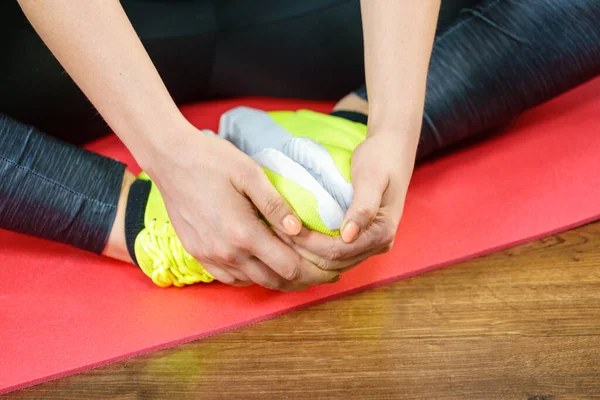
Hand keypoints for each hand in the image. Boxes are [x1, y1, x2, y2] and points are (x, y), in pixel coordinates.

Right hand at [143, 122, 339, 290]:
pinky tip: (261, 267)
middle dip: (301, 281)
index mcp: (243, 233)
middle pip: (273, 281)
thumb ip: (275, 204)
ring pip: (252, 282)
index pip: (288, 267)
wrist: (169, 158)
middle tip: (320, 274)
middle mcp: (226, 252)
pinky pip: (230, 278)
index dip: (313, 273)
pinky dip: (251, 277)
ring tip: (296, 272)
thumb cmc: (211, 160)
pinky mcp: (197, 253)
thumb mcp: (250, 173)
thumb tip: (299, 230)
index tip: (330, 271)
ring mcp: (209, 256)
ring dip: (277, 280)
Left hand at [288, 130, 417, 270]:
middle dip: (303, 252)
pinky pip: (336, 254)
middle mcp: (379, 245)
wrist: (393, 150)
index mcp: (382, 234)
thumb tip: (348, 235)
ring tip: (282, 237)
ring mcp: (371, 245)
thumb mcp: (371, 178)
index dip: (309, 244)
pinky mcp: (363, 239)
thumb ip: (363, 208)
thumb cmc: (381, 159)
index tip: (285, 229)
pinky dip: (315, 250)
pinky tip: (297, 238)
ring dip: (307, 254)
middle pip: (333, 263)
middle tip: (276, 234)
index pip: (338, 251)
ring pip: (333, 264)